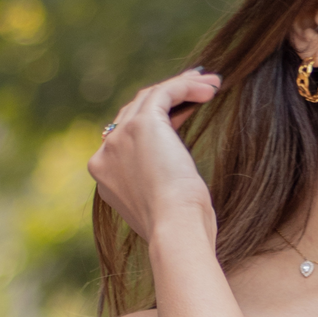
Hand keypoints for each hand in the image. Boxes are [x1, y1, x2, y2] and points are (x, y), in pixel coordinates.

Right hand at [88, 68, 221, 244]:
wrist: (176, 231)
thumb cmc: (180, 229)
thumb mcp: (162, 205)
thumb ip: (155, 183)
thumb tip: (170, 174)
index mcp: (106, 177)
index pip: (126, 136)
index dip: (157, 122)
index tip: (184, 115)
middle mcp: (105, 155)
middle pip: (134, 113)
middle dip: (168, 100)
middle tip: (199, 92)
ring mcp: (119, 139)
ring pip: (148, 98)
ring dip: (182, 87)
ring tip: (211, 85)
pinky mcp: (141, 126)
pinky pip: (163, 93)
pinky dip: (186, 86)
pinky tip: (209, 88)